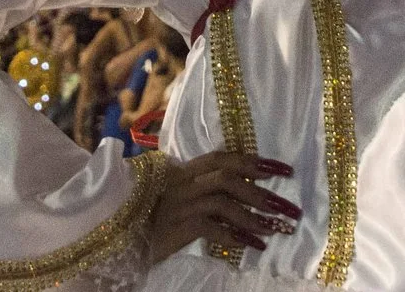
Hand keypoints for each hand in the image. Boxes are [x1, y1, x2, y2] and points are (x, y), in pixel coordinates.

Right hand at [145, 153, 296, 263]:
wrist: (115, 237)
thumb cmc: (146, 218)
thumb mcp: (173, 197)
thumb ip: (199, 190)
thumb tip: (241, 194)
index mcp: (182, 171)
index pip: (223, 157)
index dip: (254, 161)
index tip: (283, 169)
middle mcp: (180, 182)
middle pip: (228, 176)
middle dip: (262, 191)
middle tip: (289, 207)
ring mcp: (178, 204)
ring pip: (224, 201)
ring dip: (254, 215)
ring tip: (276, 229)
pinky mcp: (175, 227)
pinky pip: (211, 227)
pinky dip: (236, 236)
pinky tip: (254, 246)